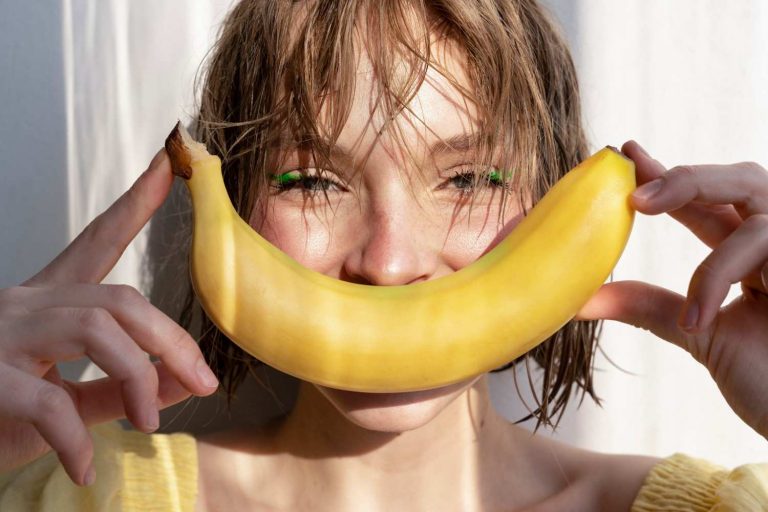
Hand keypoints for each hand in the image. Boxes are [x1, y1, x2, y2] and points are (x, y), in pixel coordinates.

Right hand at [0, 150, 218, 485]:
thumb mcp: (65, 400)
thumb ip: (121, 389)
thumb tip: (185, 380)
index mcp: (45, 302)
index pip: (96, 242)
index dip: (133, 204)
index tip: (166, 166)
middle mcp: (24, 305)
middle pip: (120, 299)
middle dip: (172, 340)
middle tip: (203, 382)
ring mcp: (0, 335)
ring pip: (95, 329)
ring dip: (137, 378)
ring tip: (149, 424)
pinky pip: (48, 401)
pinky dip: (76, 438)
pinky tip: (85, 466)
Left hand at [576, 140, 767, 438]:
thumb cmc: (767, 380)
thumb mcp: (698, 333)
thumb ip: (650, 306)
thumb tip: (585, 296)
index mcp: (752, 254)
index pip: (708, 202)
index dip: (667, 176)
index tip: (624, 154)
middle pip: (742, 179)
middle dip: (686, 176)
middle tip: (634, 189)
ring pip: (756, 197)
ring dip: (696, 208)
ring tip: (650, 228)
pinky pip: (764, 244)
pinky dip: (719, 275)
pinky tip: (698, 320)